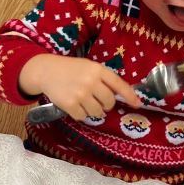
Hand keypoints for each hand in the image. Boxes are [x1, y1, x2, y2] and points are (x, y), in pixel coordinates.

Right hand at [19, 55, 141, 120]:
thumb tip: (122, 96)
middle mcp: (91, 81)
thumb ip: (104, 79)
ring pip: (97, 112)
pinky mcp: (70, 104)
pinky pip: (83, 117)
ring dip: (93, 111)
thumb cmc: (71, 69)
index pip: (118, 84)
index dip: (129, 95)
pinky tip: (74, 106)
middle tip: (99, 103)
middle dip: (106, 105)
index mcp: (98, 70)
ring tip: (85, 103)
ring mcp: (80, 94)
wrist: (46, 71)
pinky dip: (80, 114)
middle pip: (109, 102)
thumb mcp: (89, 67)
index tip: (137, 104)